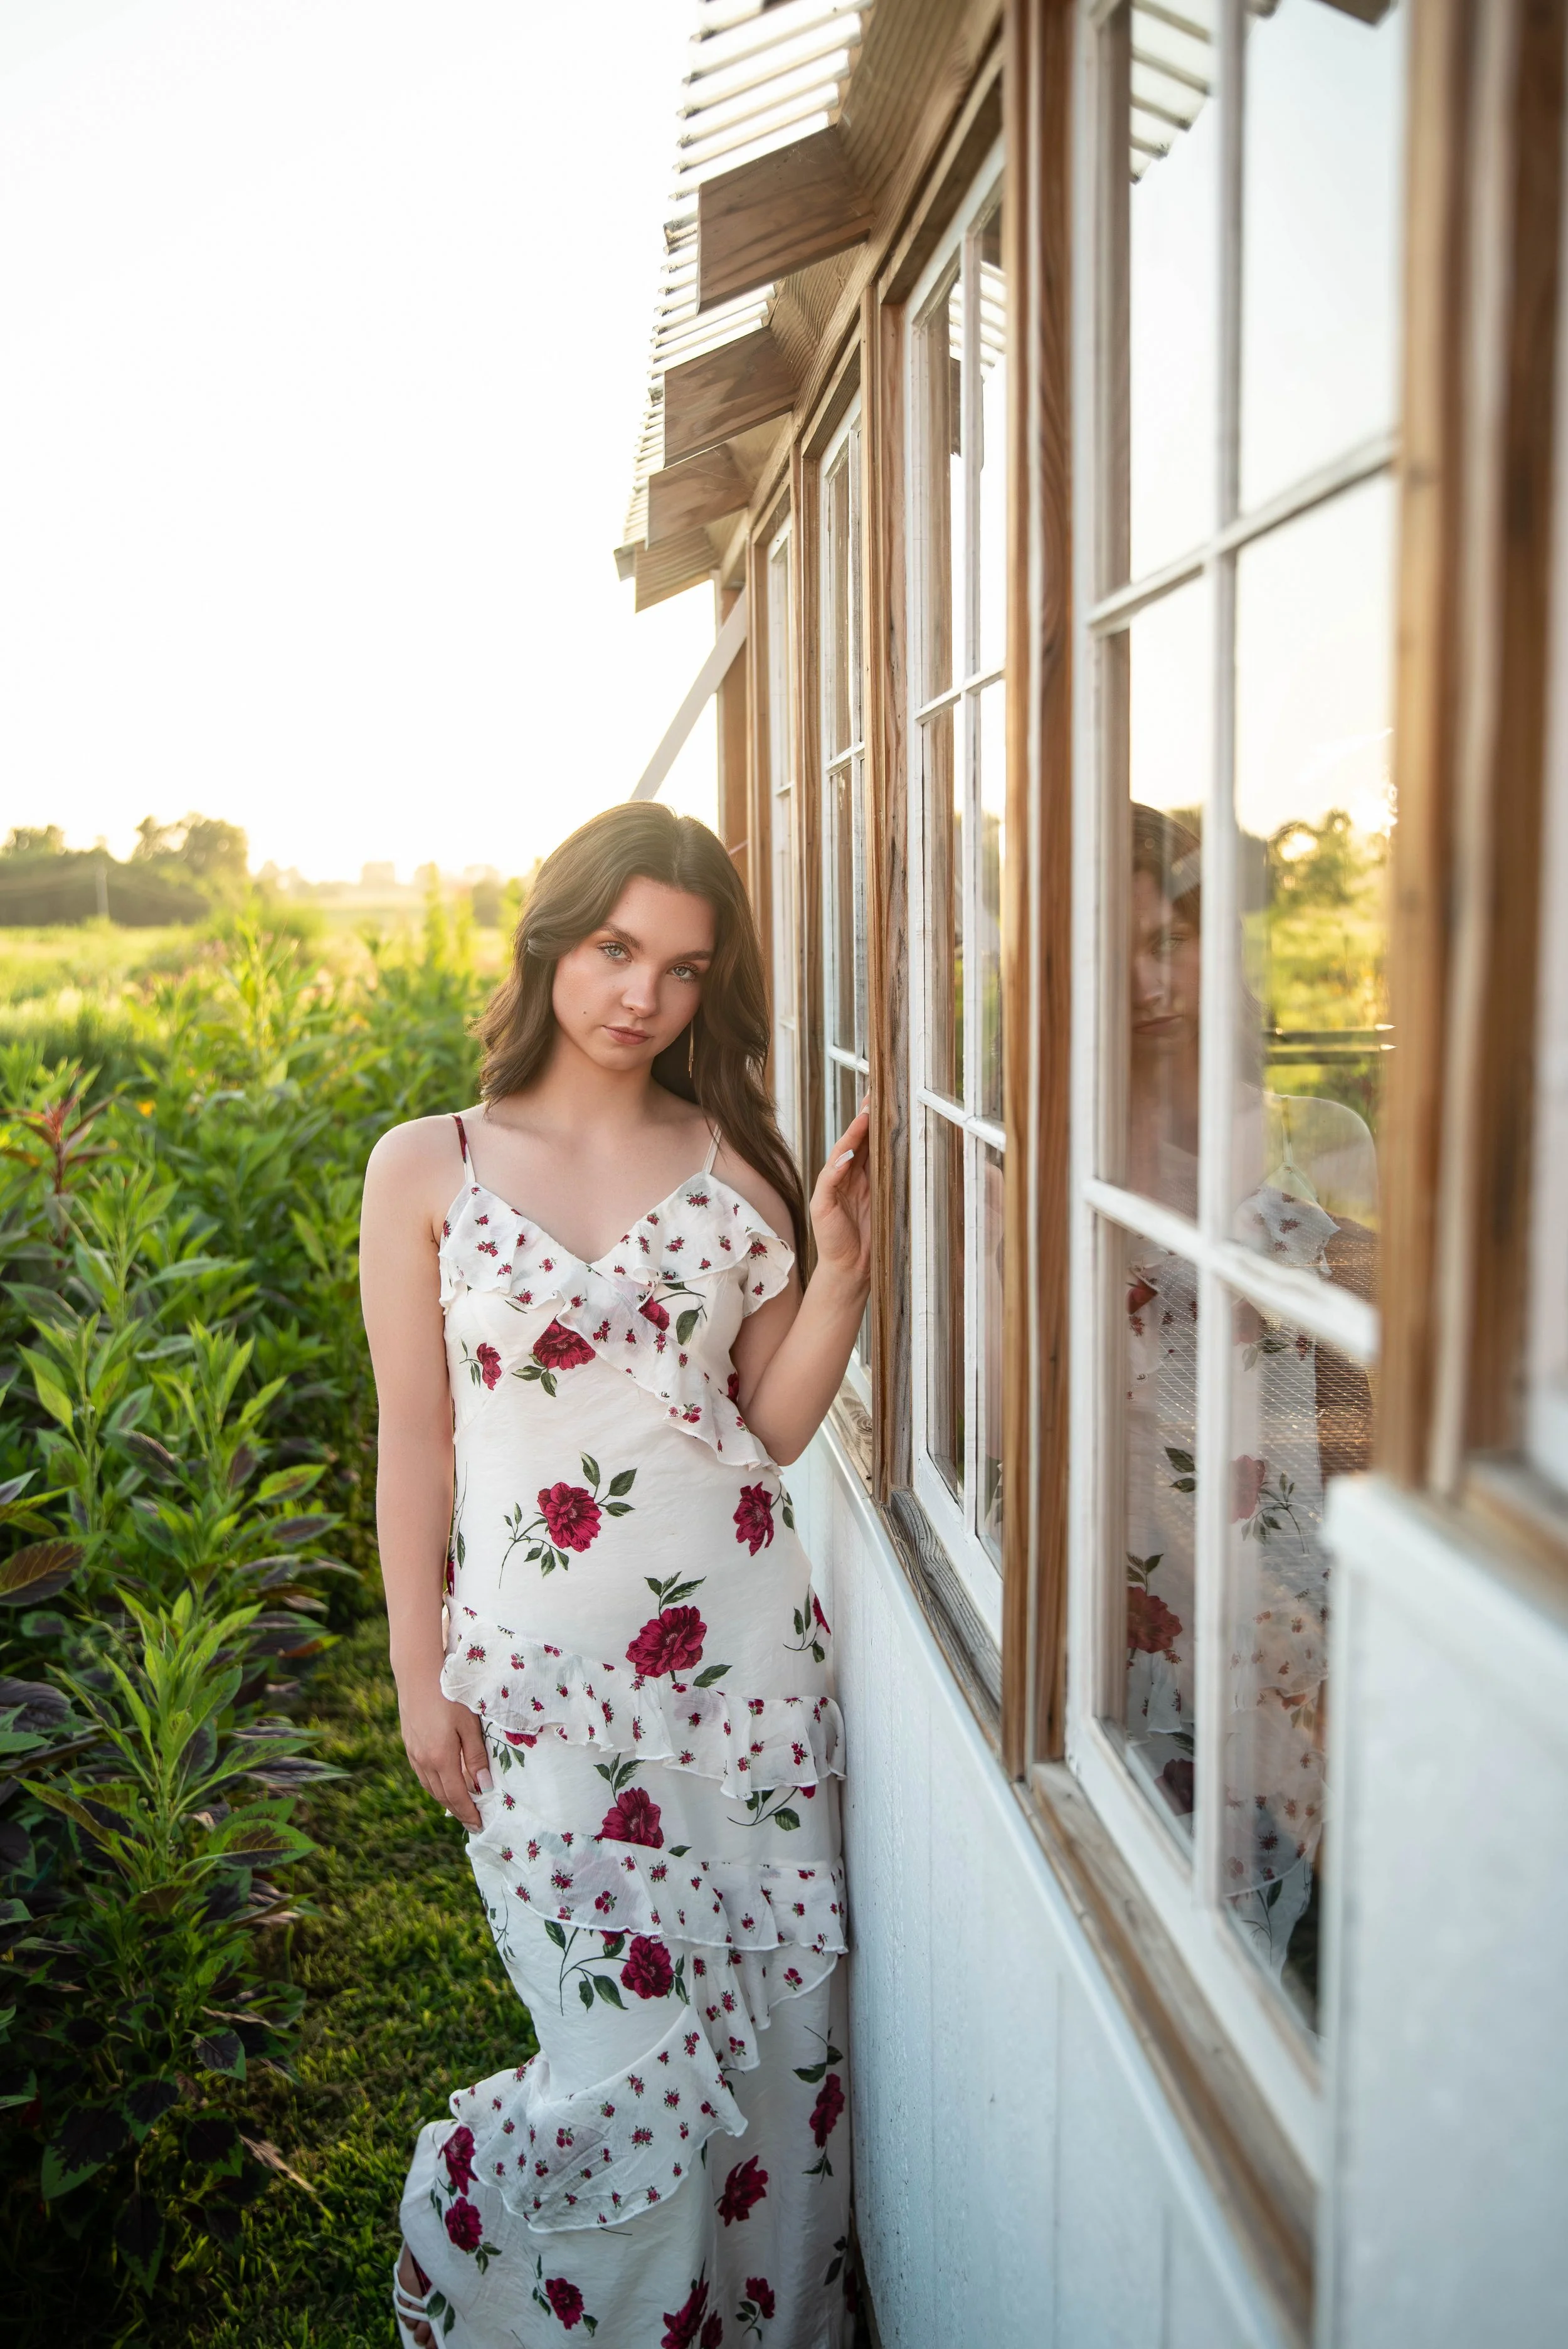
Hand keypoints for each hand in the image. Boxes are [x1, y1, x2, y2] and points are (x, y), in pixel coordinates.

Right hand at [397, 1669, 490, 1830]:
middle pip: (442, 1795)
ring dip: (446, 1799)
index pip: (457, 1796)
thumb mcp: (469, 1724)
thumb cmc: (449, 1694)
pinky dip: (435, 1785)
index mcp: (441, 1758)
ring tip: (460, 1806)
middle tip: (472, 1821)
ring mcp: (413, 1753)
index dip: (468, 1812)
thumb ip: (476, 1756)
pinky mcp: (409, 1744)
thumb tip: (483, 1787)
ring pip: (430, 1786)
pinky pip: (422, 1774)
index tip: (479, 1825)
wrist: (417, 1673)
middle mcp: (424, 1761)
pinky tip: (443, 1782)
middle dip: (458, 1810)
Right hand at [809, 1094, 871, 1291]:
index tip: (886, 1100)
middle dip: (864, 1119)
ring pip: (841, 1155)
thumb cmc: (869, 1237)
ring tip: (864, 1118)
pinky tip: (847, 1155)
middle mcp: (843, 1177)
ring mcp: (830, 1189)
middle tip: (875, 1095)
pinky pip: (828, 1181)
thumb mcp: (884, 1202)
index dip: (875, 1122)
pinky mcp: (821, 1204)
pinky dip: (837, 1167)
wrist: (851, 1267)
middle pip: (853, 1142)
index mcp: (859, 1176)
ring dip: (852, 1137)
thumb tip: (909, 1154)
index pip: (867, 1143)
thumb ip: (889, 1179)